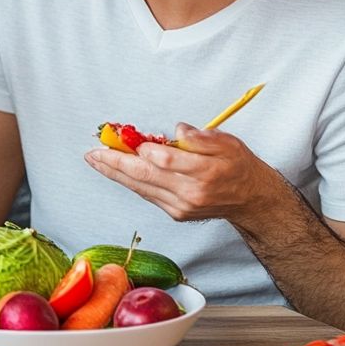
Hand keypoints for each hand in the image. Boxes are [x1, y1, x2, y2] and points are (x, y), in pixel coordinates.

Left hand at [83, 122, 284, 230]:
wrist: (251, 200)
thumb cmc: (238, 166)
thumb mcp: (228, 143)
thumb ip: (201, 137)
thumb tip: (178, 131)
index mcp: (205, 171)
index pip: (167, 161)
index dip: (145, 150)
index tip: (130, 139)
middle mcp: (191, 192)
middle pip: (146, 176)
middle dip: (116, 163)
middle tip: (93, 153)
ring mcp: (181, 206)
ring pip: (141, 187)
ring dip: (116, 173)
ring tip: (95, 160)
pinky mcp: (175, 213)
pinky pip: (147, 194)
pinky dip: (130, 182)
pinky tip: (115, 171)